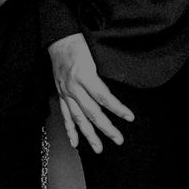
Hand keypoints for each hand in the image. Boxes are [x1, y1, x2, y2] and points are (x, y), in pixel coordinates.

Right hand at [48, 33, 133, 152]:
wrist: (58, 40)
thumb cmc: (79, 44)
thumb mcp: (96, 55)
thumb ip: (104, 75)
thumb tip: (120, 91)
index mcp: (85, 75)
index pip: (104, 97)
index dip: (117, 108)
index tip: (129, 117)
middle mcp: (74, 87)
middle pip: (92, 112)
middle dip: (106, 128)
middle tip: (118, 140)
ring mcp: (66, 93)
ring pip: (78, 118)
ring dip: (89, 135)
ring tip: (98, 148)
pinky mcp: (60, 95)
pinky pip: (65, 115)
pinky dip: (70, 130)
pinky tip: (75, 143)